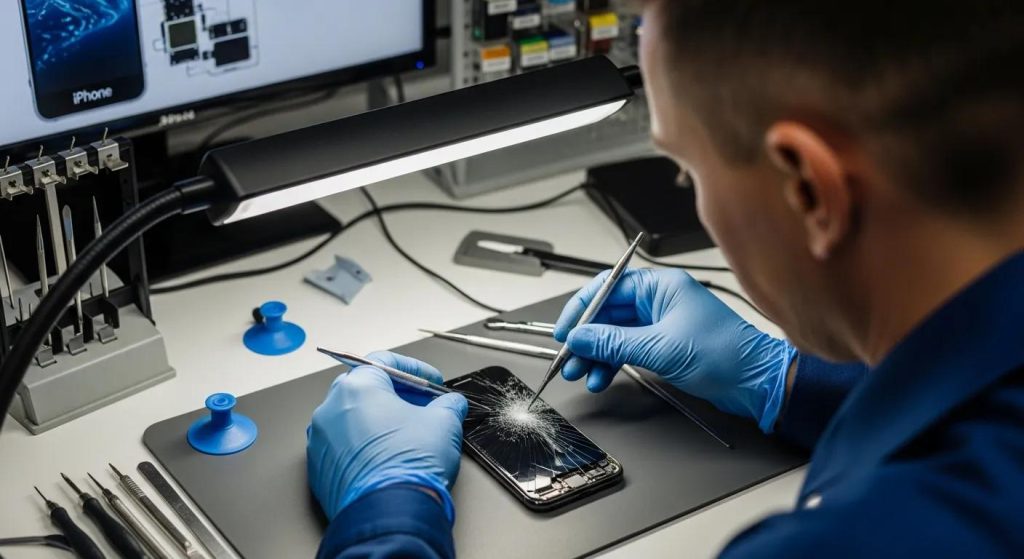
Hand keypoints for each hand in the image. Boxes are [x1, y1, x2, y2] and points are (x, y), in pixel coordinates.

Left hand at [307, 351, 467, 520]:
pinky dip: (363, 444)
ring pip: (352, 417)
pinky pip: (343, 444)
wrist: (390, 514)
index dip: (416, 369)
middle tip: (421, 405)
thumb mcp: (444, 423)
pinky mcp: (319, 467)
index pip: (386, 361)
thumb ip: (447, 404)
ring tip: (405, 434)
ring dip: (378, 419)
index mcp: (357, 387)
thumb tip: (451, 404)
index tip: (431, 381)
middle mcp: (331, 408)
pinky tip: (386, 456)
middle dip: (396, 394)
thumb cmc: (408, 466)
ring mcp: (321, 439)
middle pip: (366, 387)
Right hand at [554, 269, 796, 431]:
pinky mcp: (664, 344)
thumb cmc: (726, 354)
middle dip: (585, 337)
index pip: (607, 288)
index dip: (581, 309)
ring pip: (614, 333)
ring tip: (581, 372)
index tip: (565, 331)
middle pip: (607, 313)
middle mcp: (659, 300)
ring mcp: (661, 322)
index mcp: (661, 286)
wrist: (756, 381)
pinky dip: (611, 362)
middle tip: (568, 358)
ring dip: (595, 353)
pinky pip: (627, 348)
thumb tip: (580, 337)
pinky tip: (601, 376)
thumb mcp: (661, 347)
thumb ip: (614, 342)